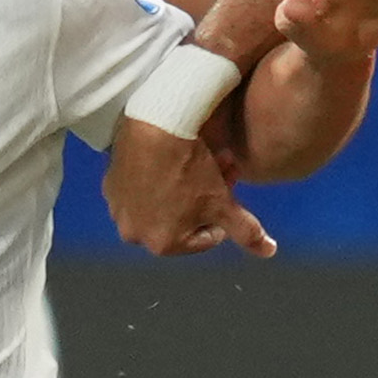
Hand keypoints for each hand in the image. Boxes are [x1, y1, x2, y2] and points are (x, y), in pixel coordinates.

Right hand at [104, 121, 276, 259]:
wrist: (157, 126)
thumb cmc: (191, 169)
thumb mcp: (223, 203)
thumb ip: (245, 231)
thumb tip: (268, 252)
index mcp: (162, 244)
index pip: (205, 237)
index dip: (221, 213)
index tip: (226, 190)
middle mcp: (134, 233)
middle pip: (180, 221)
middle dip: (201, 200)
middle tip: (217, 171)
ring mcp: (117, 208)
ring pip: (159, 204)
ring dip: (177, 189)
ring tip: (193, 162)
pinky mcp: (109, 182)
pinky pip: (139, 186)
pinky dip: (154, 176)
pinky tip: (168, 156)